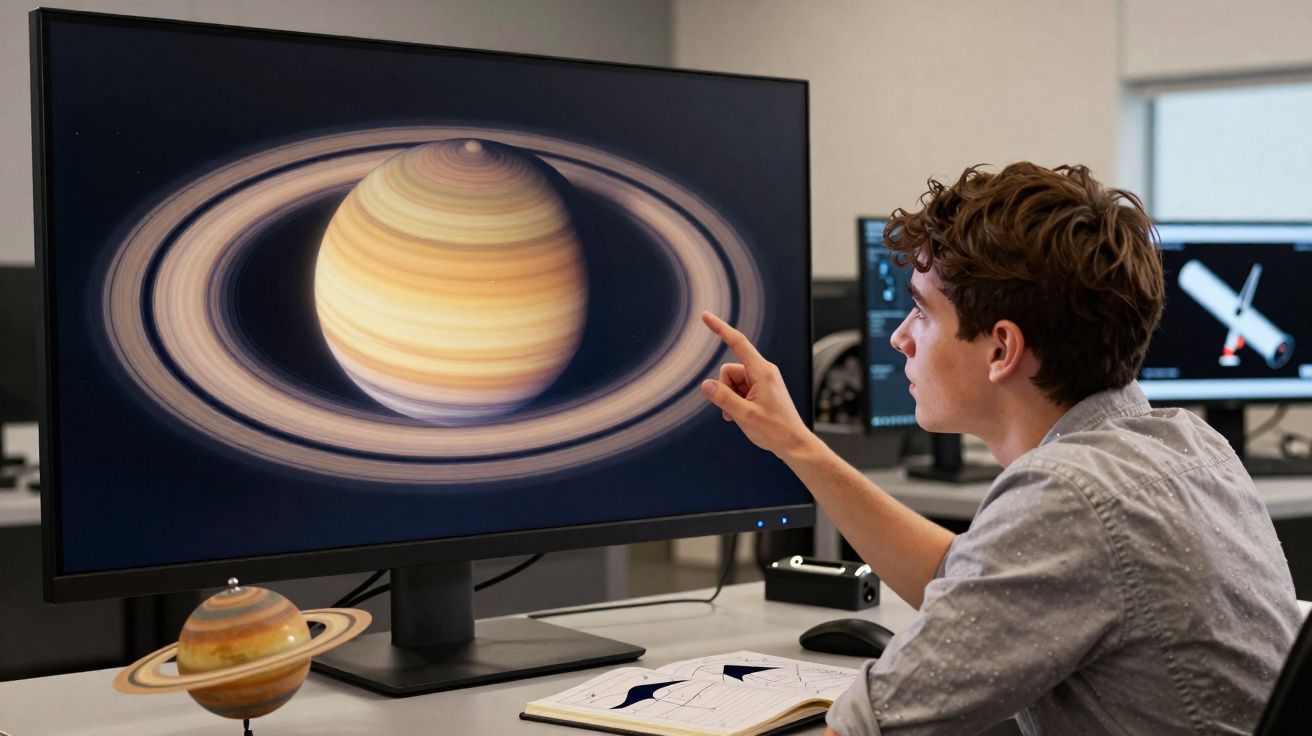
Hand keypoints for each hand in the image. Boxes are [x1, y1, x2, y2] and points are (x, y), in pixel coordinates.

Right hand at [699, 311, 812, 460]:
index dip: (720, 328)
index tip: (706, 316)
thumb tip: (705, 385)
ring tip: (740, 417)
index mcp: (762, 372)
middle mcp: (763, 371)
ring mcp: (763, 380)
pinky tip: (741, 416)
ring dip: (730, 398)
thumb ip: (723, 398)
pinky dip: (735, 401)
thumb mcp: (744, 415)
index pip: (738, 343)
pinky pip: (740, 388)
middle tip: (732, 412)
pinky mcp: (762, 389)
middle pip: (729, 370)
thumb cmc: (775, 431)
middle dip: (724, 389)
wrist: (794, 444)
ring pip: (732, 381)